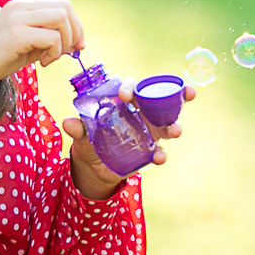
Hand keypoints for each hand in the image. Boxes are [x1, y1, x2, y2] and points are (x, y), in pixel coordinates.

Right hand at [0, 0, 84, 107]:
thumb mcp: (22, 45)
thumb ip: (44, 40)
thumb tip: (70, 44)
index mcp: (21, 7)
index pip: (61, 5)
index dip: (75, 25)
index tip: (76, 45)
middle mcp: (20, 7)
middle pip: (65, 7)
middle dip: (75, 31)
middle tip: (71, 52)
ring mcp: (17, 19)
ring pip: (61, 18)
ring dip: (65, 41)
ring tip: (51, 58)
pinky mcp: (16, 34)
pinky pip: (50, 37)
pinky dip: (54, 52)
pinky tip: (42, 64)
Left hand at [61, 84, 195, 199]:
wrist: (94, 167)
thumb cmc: (89, 141)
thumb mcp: (82, 135)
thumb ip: (79, 129)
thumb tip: (67, 122)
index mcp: (124, 102)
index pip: (131, 87)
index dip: (130, 87)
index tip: (124, 95)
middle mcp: (141, 112)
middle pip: (161, 99)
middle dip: (176, 94)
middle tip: (186, 93)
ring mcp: (150, 130)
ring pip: (168, 123)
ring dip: (174, 125)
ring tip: (176, 131)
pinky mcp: (151, 149)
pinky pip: (160, 150)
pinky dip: (161, 154)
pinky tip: (158, 158)